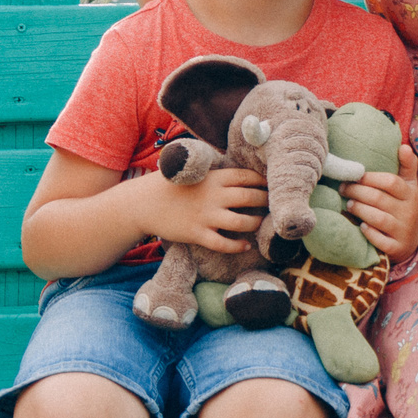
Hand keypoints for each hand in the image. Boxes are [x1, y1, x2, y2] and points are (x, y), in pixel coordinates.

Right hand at [148, 166, 267, 253]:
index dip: (264, 182)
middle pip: (250, 198)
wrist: (143, 202)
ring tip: (260, 225)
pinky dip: (237, 246)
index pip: (247, 177)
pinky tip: (245, 246)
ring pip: (242, 222)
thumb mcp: (193, 171)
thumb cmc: (170, 185)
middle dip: (266, 202)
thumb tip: (239, 172)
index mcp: (214, 177)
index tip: (273, 186)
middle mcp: (213, 195)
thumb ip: (215, 172)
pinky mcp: (197, 233)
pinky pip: (222, 243)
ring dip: (255, 224)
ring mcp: (206, 215)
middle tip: (274, 207)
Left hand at [343, 147, 417, 260]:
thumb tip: (404, 145)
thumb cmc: (403, 207)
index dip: (370, 178)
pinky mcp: (396, 248)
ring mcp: (402, 231)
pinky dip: (369, 233)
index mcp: (410, 194)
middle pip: (379, 199)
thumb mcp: (409, 186)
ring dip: (360, 210)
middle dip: (357, 192)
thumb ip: (407, 166)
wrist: (412, 241)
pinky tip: (360, 227)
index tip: (354, 176)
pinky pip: (381, 241)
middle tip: (343, 189)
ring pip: (378, 219)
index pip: (391, 182)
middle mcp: (408, 212)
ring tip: (349, 204)